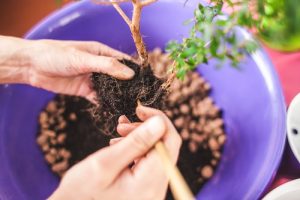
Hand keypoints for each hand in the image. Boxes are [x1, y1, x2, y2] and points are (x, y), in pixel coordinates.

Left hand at [0, 36, 133, 101]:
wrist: (32, 66)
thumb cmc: (57, 55)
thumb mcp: (83, 59)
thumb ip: (107, 66)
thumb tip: (130, 74)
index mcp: (102, 52)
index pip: (124, 62)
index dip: (136, 71)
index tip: (147, 81)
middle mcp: (100, 66)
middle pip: (119, 77)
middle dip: (129, 86)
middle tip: (142, 98)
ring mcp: (93, 79)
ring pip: (111, 89)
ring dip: (119, 96)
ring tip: (131, 106)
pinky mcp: (85, 90)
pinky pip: (99, 98)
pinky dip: (106, 104)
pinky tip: (114, 111)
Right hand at [49, 105, 181, 199]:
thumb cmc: (82, 191)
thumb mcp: (106, 162)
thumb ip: (136, 142)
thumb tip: (160, 122)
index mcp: (150, 183)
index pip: (170, 141)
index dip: (159, 120)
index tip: (139, 109)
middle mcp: (157, 189)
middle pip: (165, 146)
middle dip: (146, 129)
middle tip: (121, 125)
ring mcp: (153, 190)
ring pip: (157, 152)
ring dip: (139, 138)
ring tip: (117, 134)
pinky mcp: (146, 188)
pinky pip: (149, 162)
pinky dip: (137, 149)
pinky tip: (120, 146)